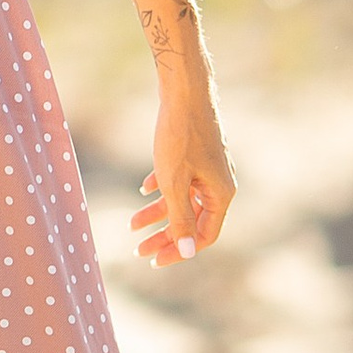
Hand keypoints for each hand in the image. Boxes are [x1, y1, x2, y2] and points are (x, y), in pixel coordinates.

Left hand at [132, 87, 234, 263]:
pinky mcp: (195, 154)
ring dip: (157, 213)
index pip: (203, 236)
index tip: (153, 260)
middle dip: (165, 236)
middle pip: (192, 221)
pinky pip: (180, 179)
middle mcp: (219, 185)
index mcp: (221, 195)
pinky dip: (161, 188)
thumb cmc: (180, 136)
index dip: (179, 251)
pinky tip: (143, 190)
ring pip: (183, 200)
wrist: (184, 92)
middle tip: (138, 250)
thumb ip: (180, 217)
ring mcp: (208, 169)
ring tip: (131, 224)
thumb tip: (186, 253)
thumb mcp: (175, 181)